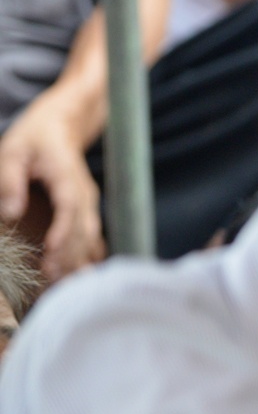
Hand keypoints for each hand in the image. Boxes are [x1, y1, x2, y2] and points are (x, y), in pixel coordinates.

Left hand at [0, 91, 103, 281]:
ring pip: (90, 237)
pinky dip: (86, 257)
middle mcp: (84, 194)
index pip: (70, 206)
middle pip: (82, 229)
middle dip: (70, 256)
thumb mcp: (12, 151)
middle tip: (54, 280)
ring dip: (79, 261)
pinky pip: (91, 239)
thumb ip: (10, 180)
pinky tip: (80, 276)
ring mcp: (89, 204)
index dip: (63, 230)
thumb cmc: (33, 138)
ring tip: (67, 286)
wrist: (61, 126)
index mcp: (67, 176)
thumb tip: (11, 212)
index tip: (52, 251)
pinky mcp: (87, 212)